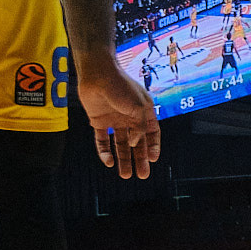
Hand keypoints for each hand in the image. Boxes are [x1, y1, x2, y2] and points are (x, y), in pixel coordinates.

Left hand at [79, 56, 161, 178]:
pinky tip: (108, 162)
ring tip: (126, 175)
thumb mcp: (139, 107)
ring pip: (119, 144)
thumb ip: (140, 127)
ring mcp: (114, 119)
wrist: (97, 73)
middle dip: (139, 159)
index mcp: (143, 111)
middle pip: (136, 143)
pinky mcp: (98, 121)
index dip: (153, 146)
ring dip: (123, 159)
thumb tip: (134, 144)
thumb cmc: (121, 86)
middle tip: (142, 175)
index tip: (153, 160)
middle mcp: (129, 117)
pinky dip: (104, 151)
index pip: (152, 133)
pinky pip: (102, 140)